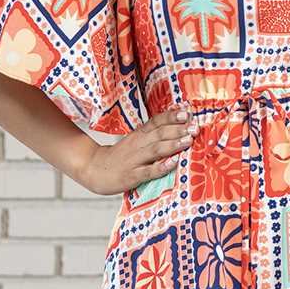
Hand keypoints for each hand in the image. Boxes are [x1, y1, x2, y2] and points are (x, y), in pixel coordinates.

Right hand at [78, 108, 193, 195]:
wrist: (94, 169)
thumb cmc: (121, 156)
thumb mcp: (135, 140)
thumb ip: (153, 135)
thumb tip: (179, 128)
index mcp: (140, 134)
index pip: (157, 121)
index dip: (172, 116)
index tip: (187, 113)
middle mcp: (138, 144)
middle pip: (160, 133)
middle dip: (179, 129)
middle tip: (195, 127)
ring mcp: (135, 160)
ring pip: (156, 149)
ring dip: (173, 144)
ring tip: (188, 140)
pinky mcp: (132, 175)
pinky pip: (147, 171)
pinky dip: (160, 168)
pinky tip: (171, 165)